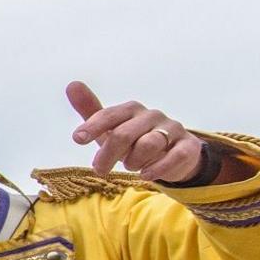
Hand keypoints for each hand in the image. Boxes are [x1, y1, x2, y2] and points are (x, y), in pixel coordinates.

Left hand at [66, 82, 204, 182]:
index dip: (92, 126)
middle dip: (108, 154)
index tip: (77, 138)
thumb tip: (72, 85)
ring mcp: (172, 130)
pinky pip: (174, 157)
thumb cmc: (134, 140)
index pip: (109, 115)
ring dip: (134, 161)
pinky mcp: (187, 146)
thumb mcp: (111, 128)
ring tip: (130, 167)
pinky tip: (145, 175)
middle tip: (100, 169)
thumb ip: (91, 110)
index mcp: (132, 110)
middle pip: (124, 133)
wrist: (172, 155)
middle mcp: (152, 116)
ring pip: (148, 144)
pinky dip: (157, 168)